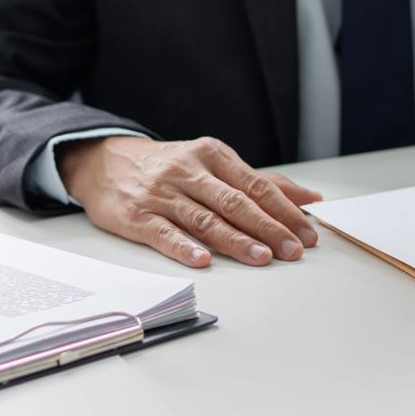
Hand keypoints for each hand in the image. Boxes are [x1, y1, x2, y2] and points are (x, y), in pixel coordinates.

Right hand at [58, 136, 322, 267]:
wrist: (104, 161)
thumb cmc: (168, 167)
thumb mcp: (213, 163)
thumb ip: (261, 182)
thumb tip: (310, 199)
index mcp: (212, 155)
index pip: (256, 185)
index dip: (284, 211)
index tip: (307, 233)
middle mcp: (188, 171)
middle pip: (234, 202)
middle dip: (268, 228)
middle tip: (293, 250)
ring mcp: (161, 194)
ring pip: (205, 219)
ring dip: (235, 240)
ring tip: (261, 257)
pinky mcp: (137, 216)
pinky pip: (164, 233)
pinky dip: (184, 246)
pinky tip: (202, 260)